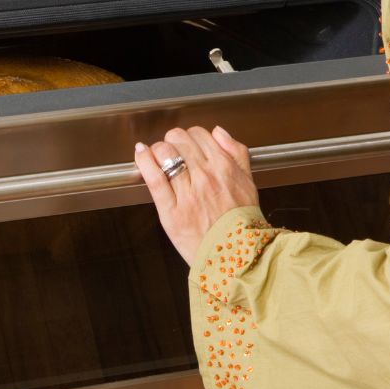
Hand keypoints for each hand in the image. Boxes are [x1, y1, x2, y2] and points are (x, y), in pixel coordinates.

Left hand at [134, 126, 259, 264]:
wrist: (238, 257)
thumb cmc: (242, 222)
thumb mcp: (249, 182)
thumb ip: (236, 152)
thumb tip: (218, 132)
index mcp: (224, 167)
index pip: (198, 134)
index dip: (189, 137)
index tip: (186, 146)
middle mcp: (205, 176)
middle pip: (178, 139)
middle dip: (172, 142)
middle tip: (171, 153)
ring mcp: (187, 192)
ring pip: (164, 153)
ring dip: (158, 151)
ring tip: (157, 158)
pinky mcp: (171, 210)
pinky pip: (153, 177)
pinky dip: (143, 161)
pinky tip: (140, 154)